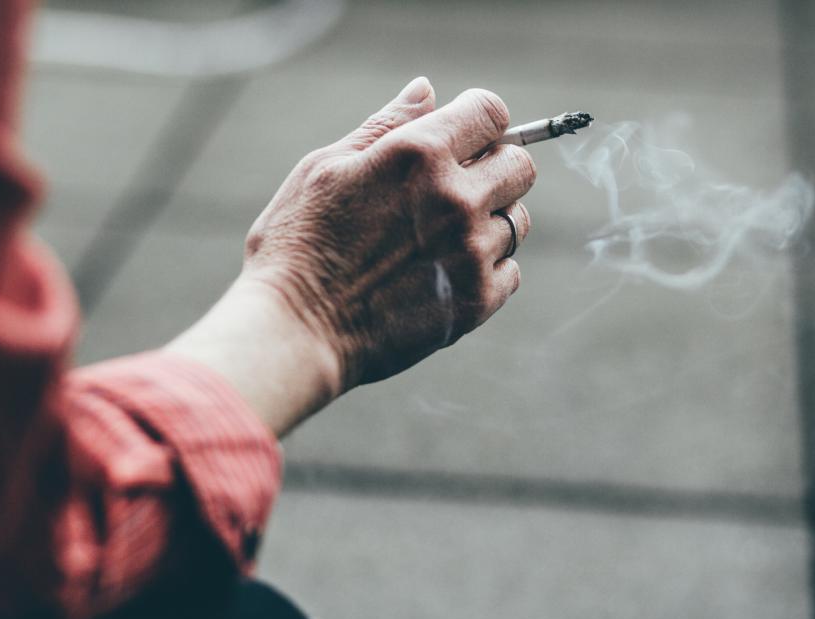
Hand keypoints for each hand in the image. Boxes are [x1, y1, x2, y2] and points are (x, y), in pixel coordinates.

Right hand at [167, 78, 534, 436]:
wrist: (294, 331)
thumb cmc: (297, 247)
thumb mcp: (325, 168)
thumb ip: (384, 126)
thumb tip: (427, 91)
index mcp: (419, 154)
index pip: (492, 112)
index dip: (478, 121)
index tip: (462, 140)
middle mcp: (456, 198)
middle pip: (520, 165)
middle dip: (493, 169)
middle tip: (452, 191)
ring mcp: (472, 252)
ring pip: (518, 220)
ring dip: (489, 222)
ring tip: (437, 240)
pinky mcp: (476, 300)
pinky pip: (511, 271)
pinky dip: (487, 270)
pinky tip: (442, 274)